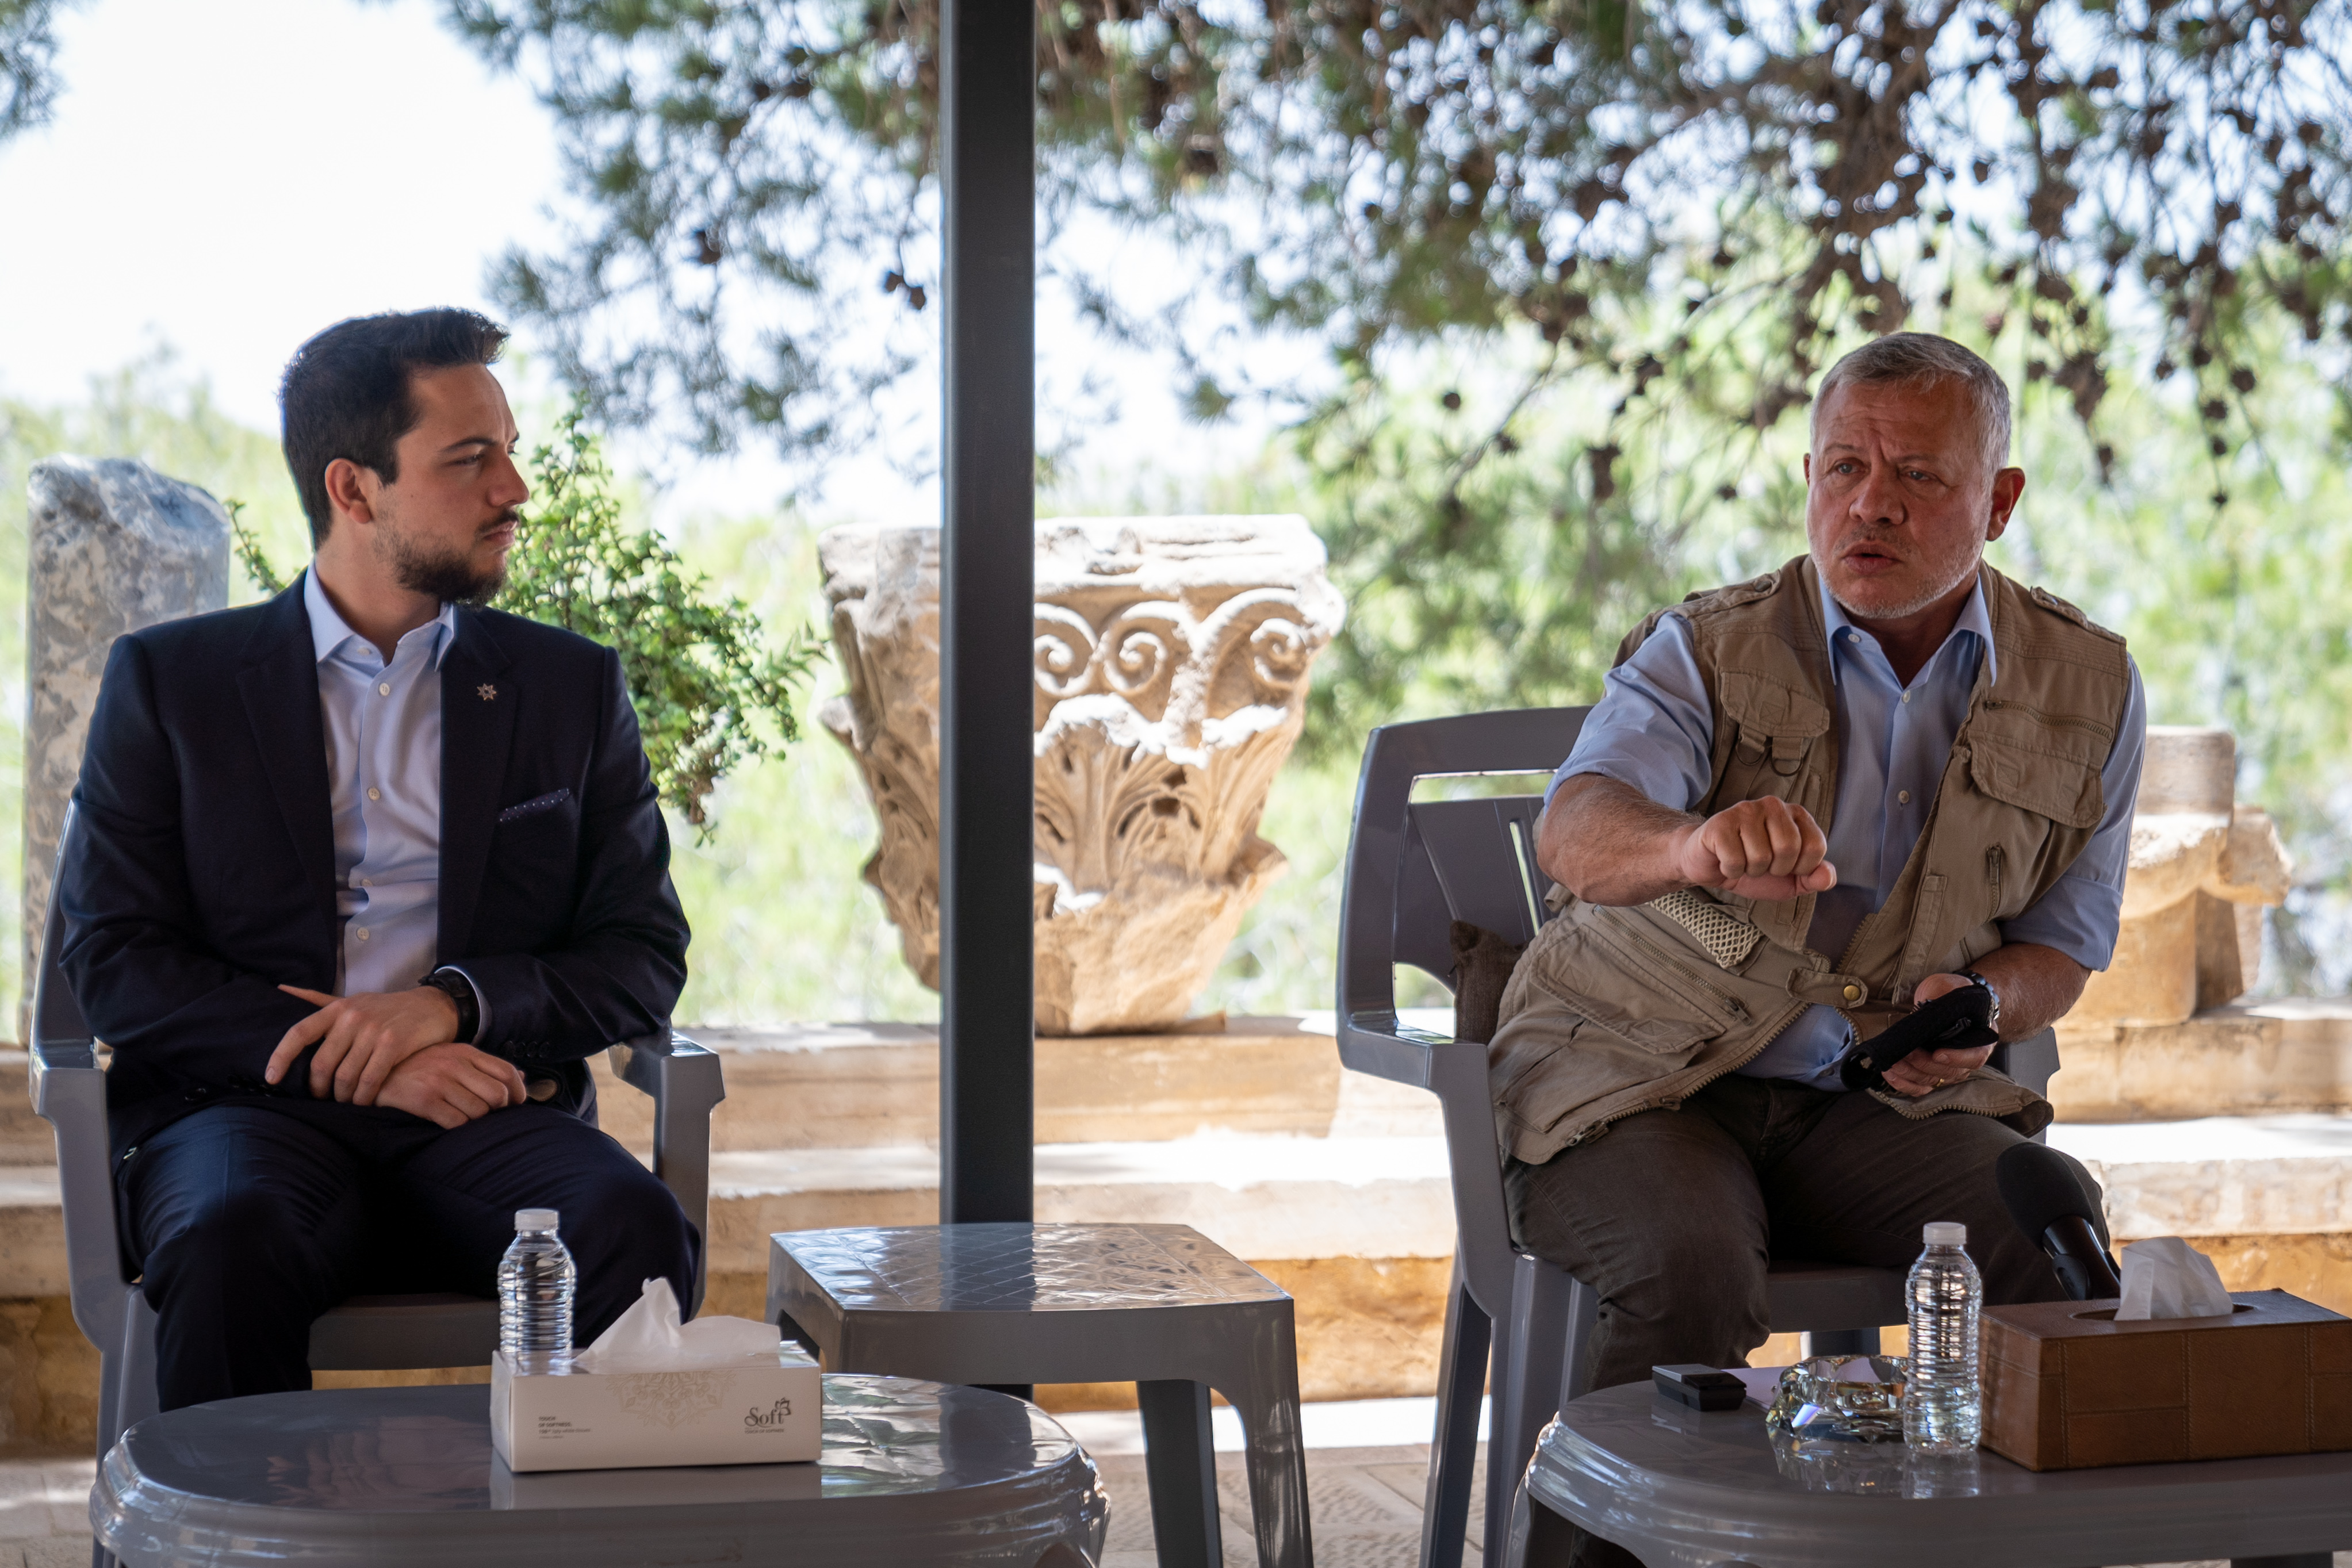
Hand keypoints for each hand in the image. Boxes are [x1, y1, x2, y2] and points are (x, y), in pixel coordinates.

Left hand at [266, 984, 463, 1104]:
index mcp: (337, 1009)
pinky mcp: (394, 1044)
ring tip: (345, 1101)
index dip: (280, 1057)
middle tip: (323, 1097)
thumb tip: (282, 989)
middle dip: (319, 1088)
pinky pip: (370, 1080)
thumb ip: (318, 1000)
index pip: (298, 1033)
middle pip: (321, 1064)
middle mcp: (352, 1018)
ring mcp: (374, 1031)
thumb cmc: (388, 1008)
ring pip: (345, 1076)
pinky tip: (363, 1101)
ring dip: (342, 1096)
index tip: (272, 1078)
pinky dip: (363, 1097)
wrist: (433, 1006)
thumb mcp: (353, 1000)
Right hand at [374, 1042, 528, 1128]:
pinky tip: (448, 1122)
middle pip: (497, 1095)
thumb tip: (522, 1077)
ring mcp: (439, 1081)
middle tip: (488, 1115)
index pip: (506, 1071)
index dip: (518, 1091)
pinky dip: (458, 1127)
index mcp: (465, 1052)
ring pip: (479, 1112)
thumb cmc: (420, 1066)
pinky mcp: (424, 1100)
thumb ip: (485, 1067)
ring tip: (463, 1116)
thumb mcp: (453, 1057)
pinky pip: (457, 1123)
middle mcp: (455, 1064)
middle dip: (498, 1110)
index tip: (516, 1104)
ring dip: (476, 1121)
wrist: (376, 1072)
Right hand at [1669, 798, 1838, 902]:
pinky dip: (1730, 871)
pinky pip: (1735, 861)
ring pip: (1761, 857)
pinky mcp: (1720, 823)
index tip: (1783, 866)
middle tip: (1760, 864)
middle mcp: (1773, 805)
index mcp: (1795, 814)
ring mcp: (1745, 810)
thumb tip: (1827, 876)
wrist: (1710, 865)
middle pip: (1788, 849)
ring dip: (1750, 871)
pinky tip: (1725, 861)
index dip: (1800, 868)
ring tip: (1742, 861)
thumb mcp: (1789, 879)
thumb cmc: (1752, 868)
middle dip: (1774, 869)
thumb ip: (1813, 878)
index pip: (1815, 846)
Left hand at [1881, 972, 1998, 1097]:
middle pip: (1948, 1071)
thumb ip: (1945, 996)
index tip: (1937, 1054)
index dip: (1956, 1058)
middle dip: (1923, 1063)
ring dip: (1910, 1073)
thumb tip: (1930, 1006)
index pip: (1975, 1057)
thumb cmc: (1951, 992)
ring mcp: (1950, 1068)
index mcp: (1980, 1039)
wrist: (1948, 997)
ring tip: (1893, 1062)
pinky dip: (1905, 1084)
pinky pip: (1921, 1086)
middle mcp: (1967, 1058)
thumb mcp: (1951, 986)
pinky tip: (1890, 1074)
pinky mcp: (1933, 1073)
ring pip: (1932, 1080)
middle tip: (1906, 1052)